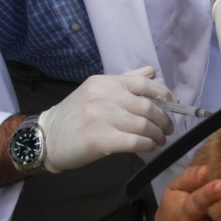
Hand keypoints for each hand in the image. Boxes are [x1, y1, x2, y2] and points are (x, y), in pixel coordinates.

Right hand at [37, 66, 175, 172]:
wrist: (47, 137)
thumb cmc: (74, 115)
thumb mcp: (96, 91)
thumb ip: (125, 81)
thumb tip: (151, 72)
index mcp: (106, 82)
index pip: (144, 83)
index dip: (164, 95)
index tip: (174, 104)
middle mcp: (105, 96)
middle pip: (147, 106)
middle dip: (163, 119)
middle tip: (168, 129)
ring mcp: (101, 117)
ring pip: (143, 125)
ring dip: (157, 134)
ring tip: (160, 140)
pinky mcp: (99, 139)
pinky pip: (134, 141)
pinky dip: (147, 145)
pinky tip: (149, 147)